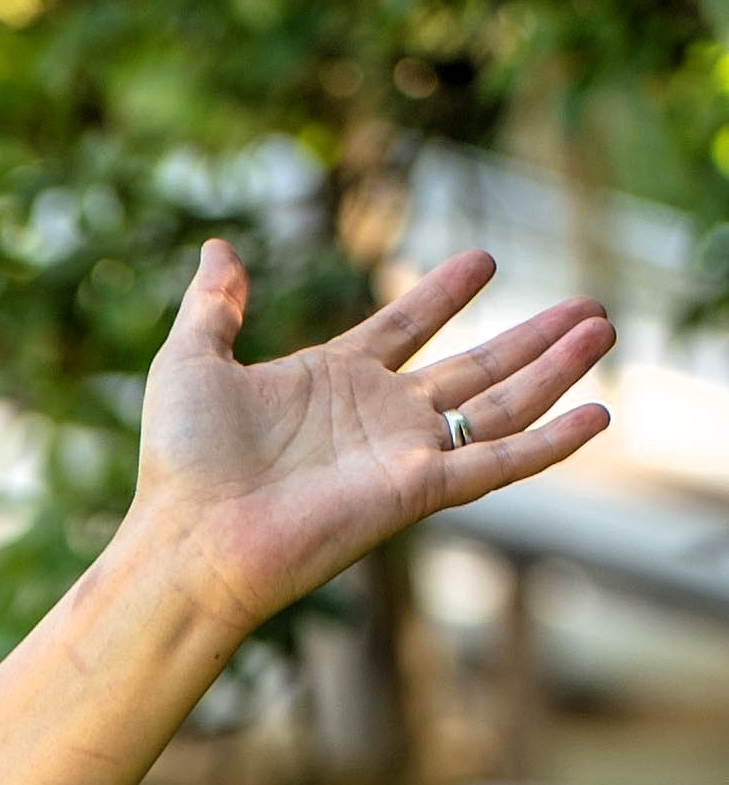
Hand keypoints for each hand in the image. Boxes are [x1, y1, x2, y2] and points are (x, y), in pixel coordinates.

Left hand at [127, 240, 612, 640]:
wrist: (189, 537)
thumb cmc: (182, 461)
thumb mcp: (191, 362)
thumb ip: (214, 305)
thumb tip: (217, 248)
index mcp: (329, 382)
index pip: (403, 327)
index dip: (443, 294)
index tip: (484, 258)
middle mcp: (376, 417)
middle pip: (474, 368)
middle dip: (531, 337)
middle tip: (587, 304)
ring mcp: (402, 453)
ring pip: (501, 406)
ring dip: (554, 369)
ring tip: (603, 328)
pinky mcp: (417, 489)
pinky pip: (499, 462)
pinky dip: (550, 441)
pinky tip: (597, 415)